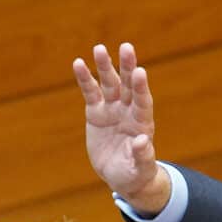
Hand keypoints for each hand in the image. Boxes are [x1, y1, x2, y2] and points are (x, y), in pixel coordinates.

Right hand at [73, 41, 170, 213]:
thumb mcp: (140, 168)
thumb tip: (142, 141)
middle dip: (127, 66)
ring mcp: (113, 109)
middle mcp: (129, 110)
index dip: (141, 87)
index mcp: (142, 122)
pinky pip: (90, 92)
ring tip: (99, 49)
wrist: (120, 174)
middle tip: (126, 47)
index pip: (143, 100)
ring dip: (105, 66)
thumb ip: (143, 155)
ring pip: (109, 83)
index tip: (140, 71)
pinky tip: (79, 63)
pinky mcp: (96, 112)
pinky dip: (85, 79)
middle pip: (129, 84)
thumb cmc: (135, 173)